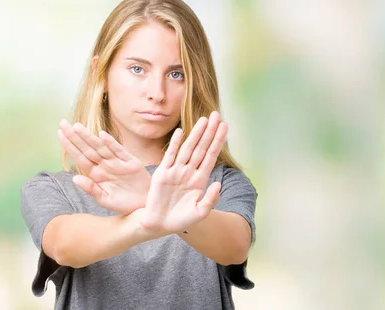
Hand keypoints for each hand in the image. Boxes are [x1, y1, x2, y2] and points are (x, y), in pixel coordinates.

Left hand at [57, 120, 150, 214]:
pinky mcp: (131, 162)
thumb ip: (91, 189)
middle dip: (75, 136)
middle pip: (88, 149)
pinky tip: (102, 135)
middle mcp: (105, 166)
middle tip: (62, 123)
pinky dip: (111, 143)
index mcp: (97, 175)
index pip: (80, 157)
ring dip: (89, 137)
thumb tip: (74, 178)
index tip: (59, 134)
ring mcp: (118, 163)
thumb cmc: (125, 203)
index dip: (70, 146)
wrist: (145, 205)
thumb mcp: (105, 199)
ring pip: (101, 147)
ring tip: (76, 127)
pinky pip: (119, 151)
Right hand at [137, 111, 226, 233]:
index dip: (218, 141)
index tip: (225, 127)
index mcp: (200, 180)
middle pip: (201, 148)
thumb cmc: (180, 220)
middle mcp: (189, 172)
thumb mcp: (200, 213)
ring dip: (196, 134)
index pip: (211, 156)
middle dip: (210, 132)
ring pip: (188, 148)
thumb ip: (210, 199)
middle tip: (217, 115)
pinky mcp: (162, 174)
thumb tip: (218, 183)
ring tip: (204, 120)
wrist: (159, 225)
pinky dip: (175, 144)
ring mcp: (176, 171)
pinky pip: (170, 156)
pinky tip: (180, 132)